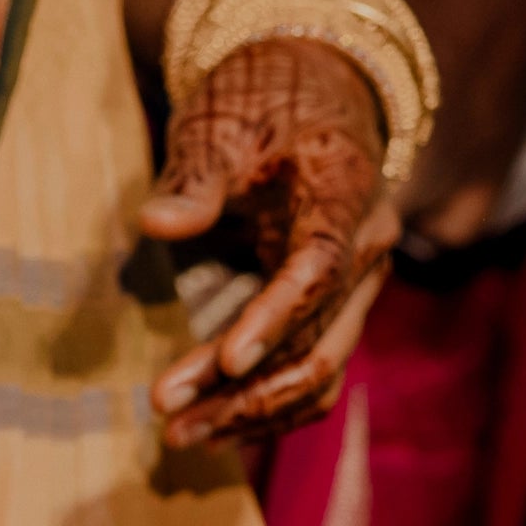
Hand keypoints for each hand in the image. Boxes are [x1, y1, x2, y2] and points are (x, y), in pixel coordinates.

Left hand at [145, 32, 399, 446]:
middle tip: (165, 410)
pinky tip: (212, 428)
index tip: (227, 363)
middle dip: (243, 387)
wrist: (312, 89)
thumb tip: (157, 223)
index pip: (320, 270)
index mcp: (346, 193)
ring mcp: (359, 286)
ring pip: (320, 371)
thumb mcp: (219, 123)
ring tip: (179, 435)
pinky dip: (268, 407)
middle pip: (318, 340)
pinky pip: (315, 373)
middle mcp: (368, 249)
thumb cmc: (260, 99)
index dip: (277, 320)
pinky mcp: (339, 309)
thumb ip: (194, 178)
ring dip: (253, 412)